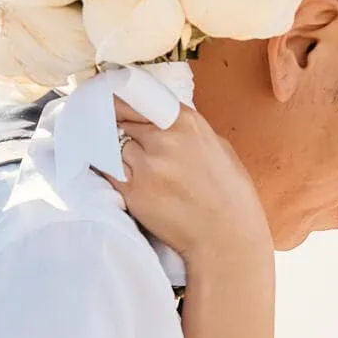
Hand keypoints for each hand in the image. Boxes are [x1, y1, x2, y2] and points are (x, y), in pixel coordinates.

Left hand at [113, 99, 270, 266]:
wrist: (227, 238)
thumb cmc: (230, 196)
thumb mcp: (218, 148)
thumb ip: (188, 131)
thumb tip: (163, 122)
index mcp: (185, 122)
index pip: (138, 99)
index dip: (121, 102)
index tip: (111, 103)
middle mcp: (163, 139)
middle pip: (121, 121)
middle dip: (115, 126)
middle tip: (112, 134)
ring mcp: (146, 165)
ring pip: (111, 145)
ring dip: (111, 151)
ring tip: (121, 161)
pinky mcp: (133, 192)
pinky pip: (107, 172)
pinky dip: (107, 170)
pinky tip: (115, 174)